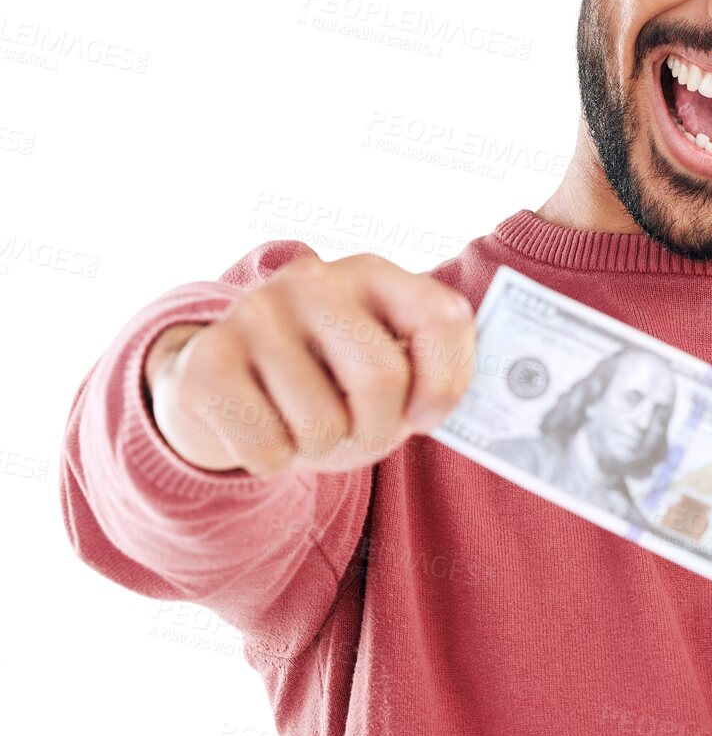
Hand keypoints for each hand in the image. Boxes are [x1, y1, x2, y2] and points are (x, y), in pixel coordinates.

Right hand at [144, 252, 477, 477]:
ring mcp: (254, 314)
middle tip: (361, 432)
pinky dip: (275, 461)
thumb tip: (480, 409)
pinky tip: (264, 428)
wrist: (228, 386)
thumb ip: (434, 373)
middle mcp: (315, 280)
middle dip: (379, 430)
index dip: (446, 384)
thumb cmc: (330, 384)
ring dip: (322, 450)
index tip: (424, 413)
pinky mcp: (206, 361)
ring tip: (306, 425)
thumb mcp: (388, 368)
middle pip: (381, 378)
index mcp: (375, 274)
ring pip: (320, 424)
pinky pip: (267, 447)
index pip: (445, 318)